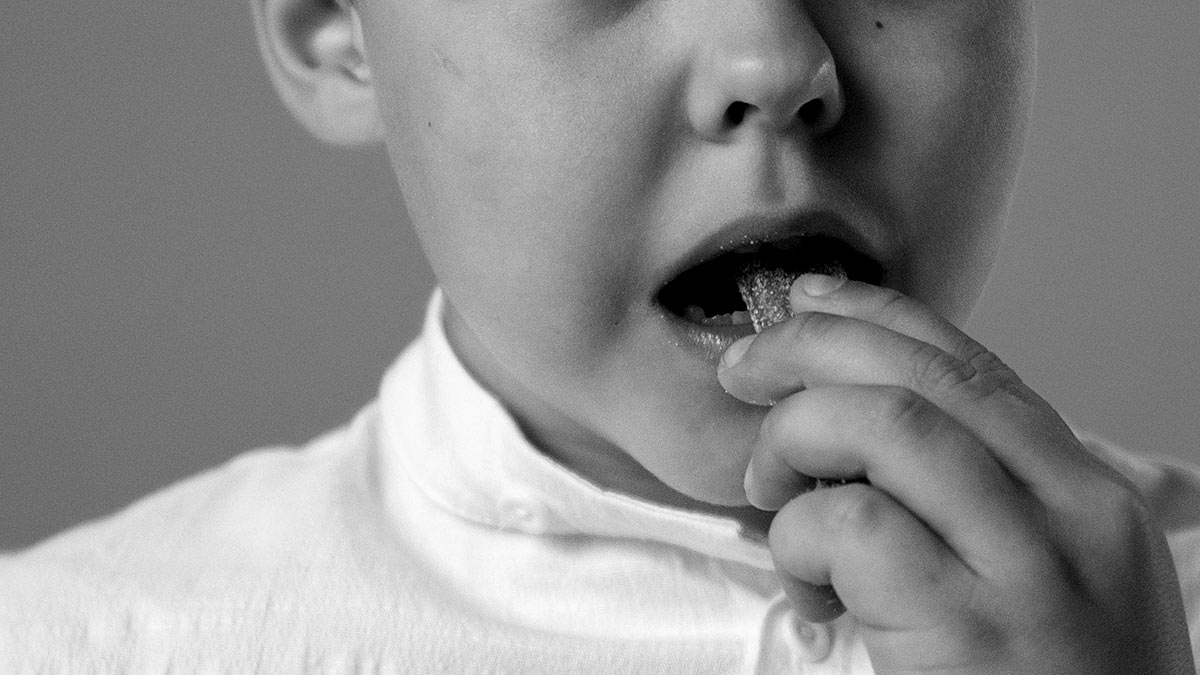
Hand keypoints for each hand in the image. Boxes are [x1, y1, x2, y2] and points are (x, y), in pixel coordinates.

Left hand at [717, 275, 1194, 673]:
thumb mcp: (1044, 577)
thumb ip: (974, 500)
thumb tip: (844, 433)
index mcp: (1088, 495)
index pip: (971, 365)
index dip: (872, 315)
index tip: (803, 299)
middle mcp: (1073, 517)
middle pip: (923, 376)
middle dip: (811, 349)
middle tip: (742, 367)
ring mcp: (1029, 573)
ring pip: (888, 425)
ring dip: (797, 438)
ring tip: (769, 485)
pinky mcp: (971, 633)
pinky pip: (855, 528)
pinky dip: (802, 536)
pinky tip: (806, 583)